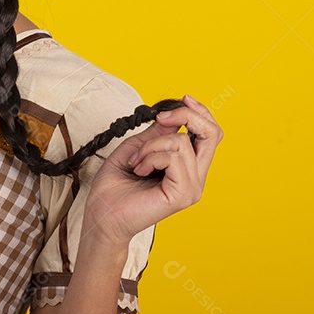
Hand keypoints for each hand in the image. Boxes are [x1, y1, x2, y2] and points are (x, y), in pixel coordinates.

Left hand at [82, 95, 221, 249]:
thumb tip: (174, 117)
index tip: (183, 99)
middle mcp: (195, 178)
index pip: (211, 134)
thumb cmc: (115, 186)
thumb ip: (158, 134)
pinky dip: (151, 156)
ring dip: (151, 146)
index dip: (200, 112)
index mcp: (188, 167)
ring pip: (182, 142)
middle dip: (188, 115)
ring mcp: (192, 187)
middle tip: (162, 118)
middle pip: (213, 134)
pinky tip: (140, 170)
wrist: (101, 215)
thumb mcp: (137, 148)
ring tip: (137, 162)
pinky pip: (173, 157)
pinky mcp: (183, 194)